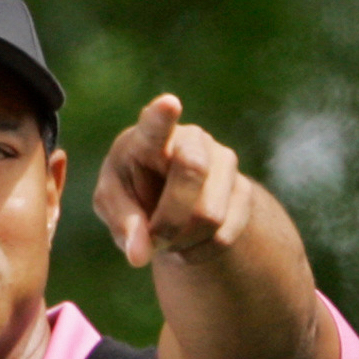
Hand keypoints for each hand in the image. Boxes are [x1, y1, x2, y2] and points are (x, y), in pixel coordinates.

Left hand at [94, 94, 255, 267]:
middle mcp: (191, 139)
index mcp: (147, 137)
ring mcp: (223, 161)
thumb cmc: (132, 193)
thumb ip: (122, 225)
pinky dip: (199, 251)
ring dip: (183, 240)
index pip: (156, 125)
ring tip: (168, 236)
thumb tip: (139, 255)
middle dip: (169, 218)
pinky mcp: (244, 189)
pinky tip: (188, 241)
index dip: (162, 116)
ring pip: (210, 215)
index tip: (168, 103)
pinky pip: (224, 235)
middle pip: (192, 172)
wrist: (173, 202)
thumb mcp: (114, 205)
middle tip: (153, 237)